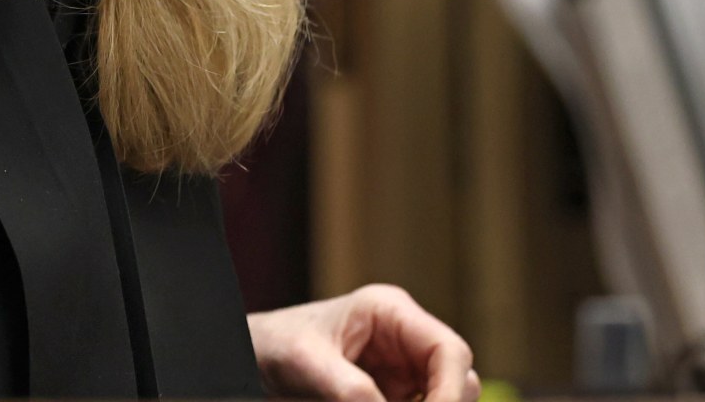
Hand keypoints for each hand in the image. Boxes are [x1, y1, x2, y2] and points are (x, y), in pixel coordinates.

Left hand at [249, 284, 479, 401]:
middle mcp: (404, 339)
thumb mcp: (306, 364)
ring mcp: (400, 370)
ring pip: (441, 400)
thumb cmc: (272, 344)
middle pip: (456, 380)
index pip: (450, 351)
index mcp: (391, 312)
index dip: (450, 393)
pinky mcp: (390, 396)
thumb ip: (349, 391)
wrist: (248, 359)